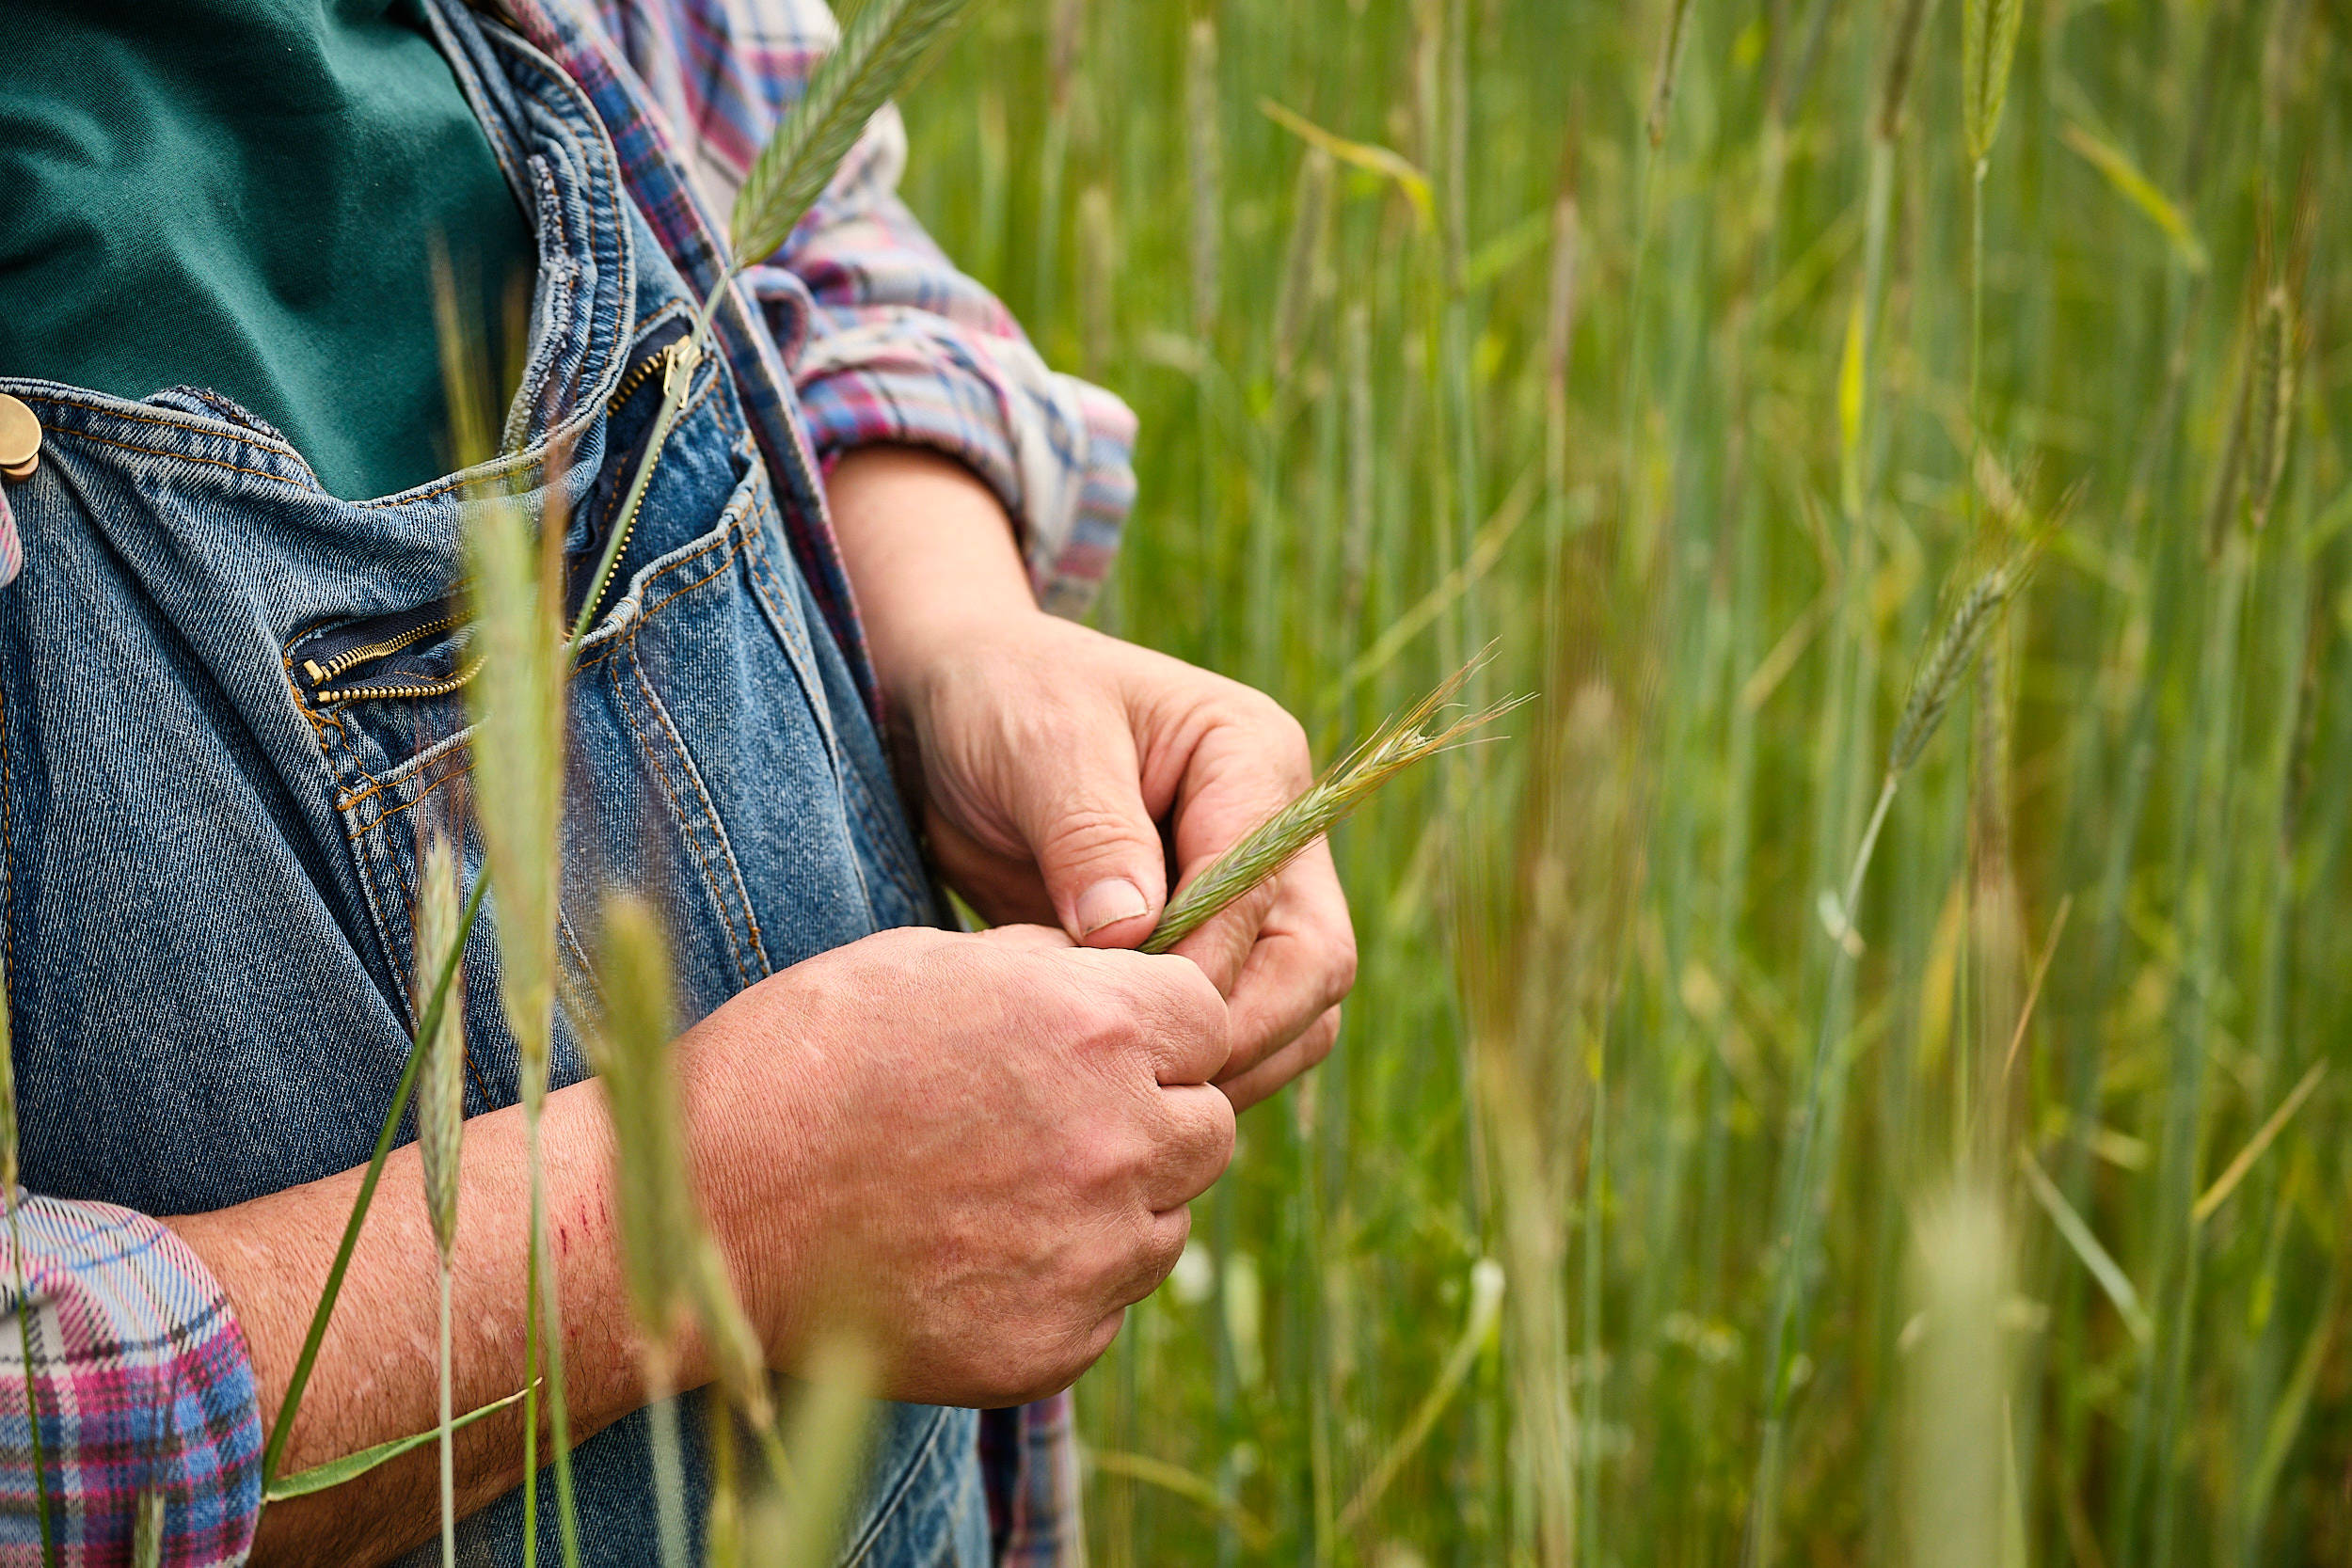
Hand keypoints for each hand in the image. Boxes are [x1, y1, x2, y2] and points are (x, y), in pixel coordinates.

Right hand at [677, 924, 1232, 1406]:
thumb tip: (1112, 977)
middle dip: (1151, 1117)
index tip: (1103, 1042)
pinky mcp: (1054, 1345)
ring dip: (1115, 1205)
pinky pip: (1105, 1306)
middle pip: (1208, 1127)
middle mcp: (1117, 1139)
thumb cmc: (803, 1061)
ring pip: (1167, 1222)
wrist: (705, 1209)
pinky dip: (1061, 1284)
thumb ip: (1050, 974)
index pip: (1207, 1019)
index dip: (1156, 1027)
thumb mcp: (932, 964)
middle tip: (1054, 1122)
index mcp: (1097, 1026)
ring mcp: (1091, 1254)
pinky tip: (972, 1256)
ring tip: (1000, 1190)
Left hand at [826, 448, 1358, 1110]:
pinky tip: (1113, 1081)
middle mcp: (1275, 834)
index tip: (1116, 1006)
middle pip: (1315, 964)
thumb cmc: (1001, 700)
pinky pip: (1237, 1026)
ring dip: (1227, 1061)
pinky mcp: (1208, 949)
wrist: (954, 712)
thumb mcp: (1039, 742)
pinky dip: (1194, 1062)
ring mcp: (1250, 898)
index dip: (1203, 961)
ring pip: (1295, 1012)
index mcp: (1254, 760)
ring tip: (1123, 1091)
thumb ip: (1090, 834)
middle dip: (1238, 1030)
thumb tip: (1131, 934)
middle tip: (1139, 1078)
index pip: (1265, 889)